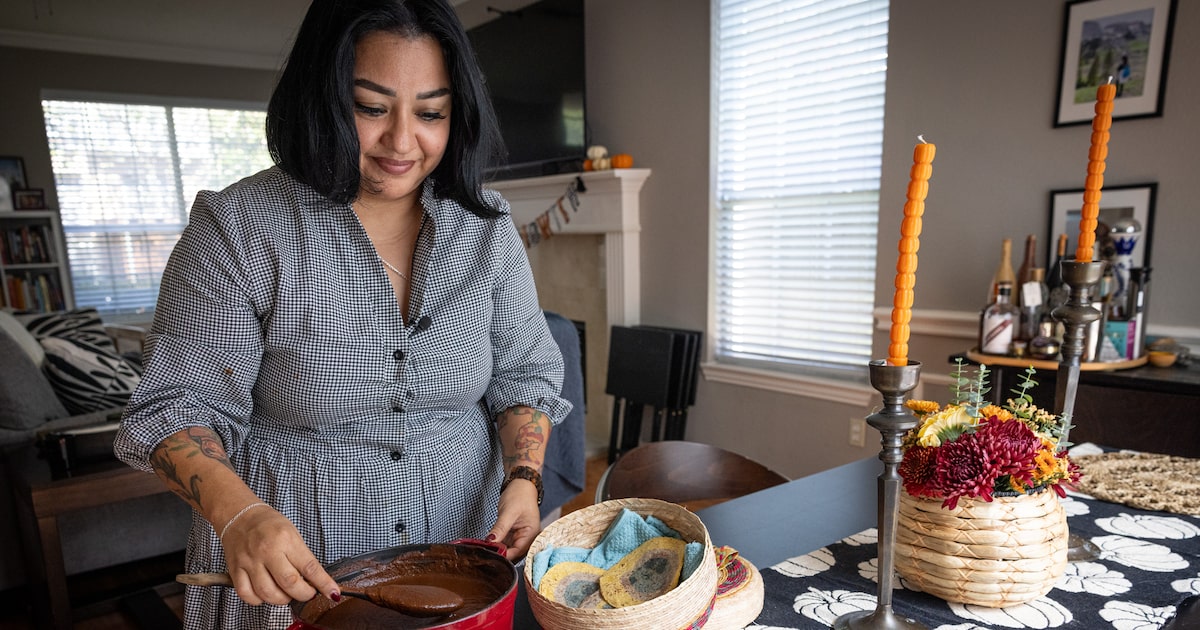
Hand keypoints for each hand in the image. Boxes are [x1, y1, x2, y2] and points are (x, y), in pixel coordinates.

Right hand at [219, 504, 339, 605]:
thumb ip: (302, 558)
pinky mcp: (236, 570)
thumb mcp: (292, 534)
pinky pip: (248, 595)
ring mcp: (249, 561)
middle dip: (303, 594)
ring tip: (287, 593)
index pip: (309, 567)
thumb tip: (315, 581)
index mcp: (285, 539)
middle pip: (289, 583)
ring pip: (268, 593)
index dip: (323, 584)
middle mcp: (267, 550)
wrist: (239, 516)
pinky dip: (259, 600)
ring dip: (282, 600)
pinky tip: (266, 593)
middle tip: (307, 593)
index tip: (332, 593)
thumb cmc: (268, 524)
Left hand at [486, 478, 541, 561]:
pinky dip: (496, 544)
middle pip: (513, 554)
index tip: (490, 554)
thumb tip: (490, 541)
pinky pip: (504, 543)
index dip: (504, 555)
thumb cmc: (520, 495)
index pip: (518, 552)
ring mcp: (520, 537)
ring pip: (507, 550)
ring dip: (497, 550)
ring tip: (485, 547)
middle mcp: (528, 538)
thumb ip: (500, 528)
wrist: (520, 485)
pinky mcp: (512, 534)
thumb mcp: (508, 512)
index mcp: (532, 534)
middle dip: (500, 554)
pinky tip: (489, 543)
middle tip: (485, 552)